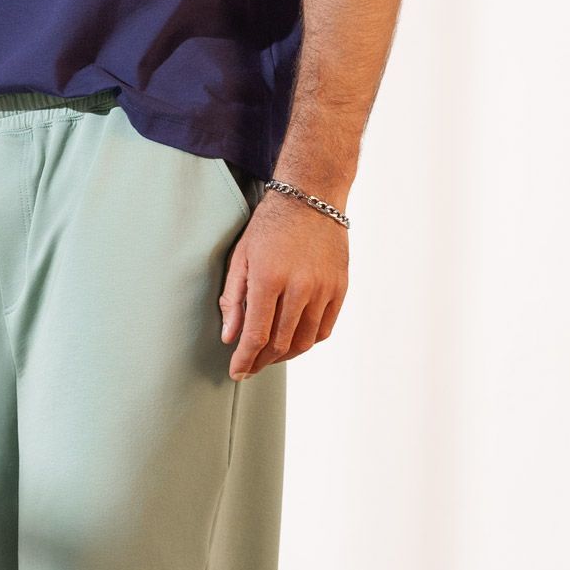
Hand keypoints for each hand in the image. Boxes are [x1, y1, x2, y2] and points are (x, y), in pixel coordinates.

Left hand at [220, 192, 348, 379]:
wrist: (312, 196)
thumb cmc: (270, 226)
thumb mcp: (241, 257)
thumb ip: (233, 299)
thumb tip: (230, 338)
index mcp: (269, 279)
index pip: (256, 335)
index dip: (245, 360)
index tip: (236, 372)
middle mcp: (300, 287)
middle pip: (280, 344)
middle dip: (261, 362)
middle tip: (250, 366)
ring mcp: (324, 288)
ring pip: (304, 341)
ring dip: (284, 355)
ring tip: (270, 356)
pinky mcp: (340, 287)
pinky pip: (324, 329)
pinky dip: (307, 341)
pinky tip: (293, 340)